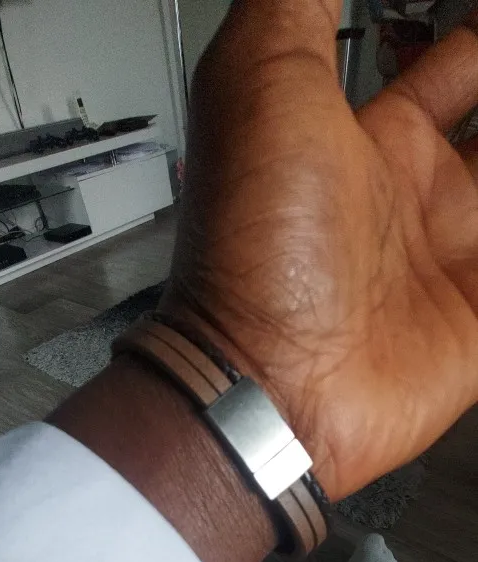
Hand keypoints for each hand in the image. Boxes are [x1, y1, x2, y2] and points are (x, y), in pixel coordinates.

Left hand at [160, 0, 477, 501]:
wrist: (270, 380)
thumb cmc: (252, 246)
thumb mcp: (260, 83)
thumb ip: (297, 7)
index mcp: (366, 138)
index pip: (450, 64)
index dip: (472, 30)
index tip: (476, 16)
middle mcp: (413, 196)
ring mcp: (450, 259)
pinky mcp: (477, 319)